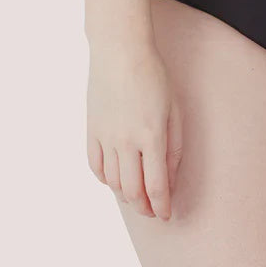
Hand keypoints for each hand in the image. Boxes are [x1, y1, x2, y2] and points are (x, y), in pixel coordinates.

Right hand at [86, 41, 182, 219]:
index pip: (156, 185)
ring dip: (126, 196)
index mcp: (151, 136)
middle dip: (144, 207)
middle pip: (132, 190)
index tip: (167, 215)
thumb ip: (174, 146)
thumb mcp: (174, 109)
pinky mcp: (91, 130)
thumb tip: (170, 178)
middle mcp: (126, 141)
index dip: (162, 205)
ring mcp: (105, 137)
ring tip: (137, 198)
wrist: (120, 52)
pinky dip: (105, 179)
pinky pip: (95, 166)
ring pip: (112, 182)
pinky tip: (115, 180)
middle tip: (153, 212)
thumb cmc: (154, 76)